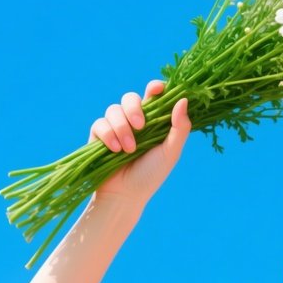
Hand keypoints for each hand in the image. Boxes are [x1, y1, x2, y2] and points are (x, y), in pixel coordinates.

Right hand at [88, 80, 191, 205]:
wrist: (126, 195)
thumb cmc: (151, 175)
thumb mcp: (170, 152)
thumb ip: (179, 128)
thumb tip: (183, 100)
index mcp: (153, 122)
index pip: (153, 97)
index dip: (155, 87)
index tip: (158, 87)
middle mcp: (133, 121)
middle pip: (130, 98)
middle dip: (134, 108)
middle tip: (140, 125)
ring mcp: (115, 126)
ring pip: (114, 109)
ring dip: (122, 128)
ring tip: (129, 149)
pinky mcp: (99, 135)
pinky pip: (100, 123)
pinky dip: (108, 135)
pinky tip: (115, 150)